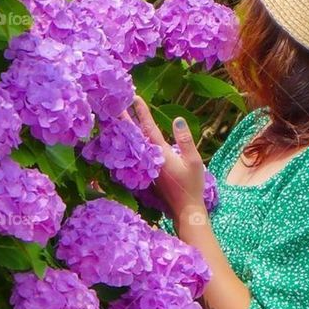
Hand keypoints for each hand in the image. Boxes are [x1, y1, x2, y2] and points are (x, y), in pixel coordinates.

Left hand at [125, 94, 205, 221]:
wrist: (184, 210)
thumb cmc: (192, 186)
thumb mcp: (194, 161)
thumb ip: (185, 140)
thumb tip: (177, 119)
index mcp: (161, 154)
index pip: (149, 128)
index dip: (142, 112)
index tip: (135, 98)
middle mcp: (150, 160)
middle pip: (135, 135)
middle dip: (125, 119)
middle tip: (115, 104)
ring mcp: (147, 168)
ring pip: (133, 145)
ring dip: (125, 131)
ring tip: (117, 119)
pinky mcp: (147, 175)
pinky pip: (136, 156)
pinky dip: (130, 146)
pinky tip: (126, 141)